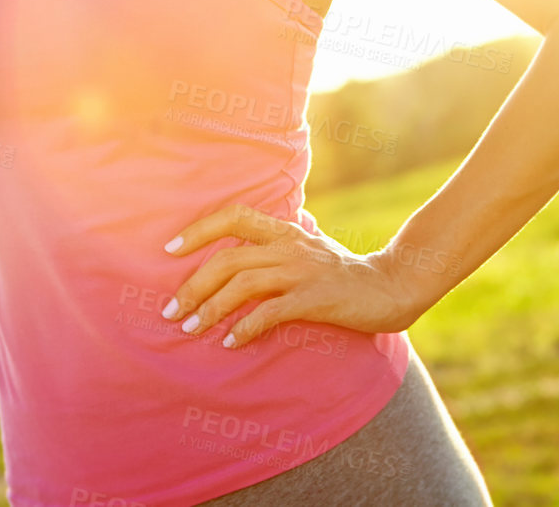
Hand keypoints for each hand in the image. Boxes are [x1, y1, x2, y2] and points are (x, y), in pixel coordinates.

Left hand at [160, 204, 425, 349]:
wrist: (388, 287)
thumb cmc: (341, 272)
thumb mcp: (307, 247)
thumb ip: (276, 245)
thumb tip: (237, 251)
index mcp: (284, 230)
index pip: (233, 217)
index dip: (198, 230)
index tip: (170, 250)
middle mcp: (288, 246)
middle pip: (227, 259)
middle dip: (193, 286)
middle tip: (172, 311)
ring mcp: (301, 271)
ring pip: (242, 285)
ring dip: (210, 309)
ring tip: (191, 329)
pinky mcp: (313, 299)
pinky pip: (268, 313)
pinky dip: (244, 328)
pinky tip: (230, 342)